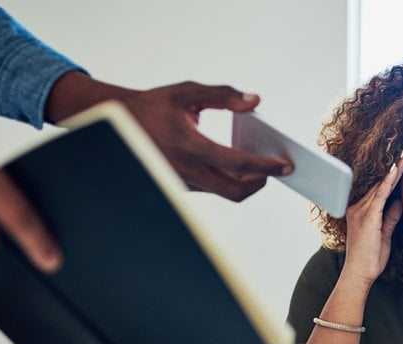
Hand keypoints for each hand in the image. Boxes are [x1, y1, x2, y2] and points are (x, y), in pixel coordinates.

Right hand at [119, 82, 293, 200]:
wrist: (118, 122)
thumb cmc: (155, 106)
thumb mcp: (187, 92)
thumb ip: (223, 95)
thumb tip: (254, 101)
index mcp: (189, 146)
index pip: (237, 164)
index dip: (265, 167)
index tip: (285, 164)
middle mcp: (186, 170)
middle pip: (236, 191)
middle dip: (261, 182)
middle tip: (277, 167)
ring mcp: (183, 183)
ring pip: (225, 192)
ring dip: (246, 181)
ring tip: (261, 163)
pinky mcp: (181, 186)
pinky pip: (213, 188)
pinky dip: (229, 179)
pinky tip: (239, 163)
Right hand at [342, 151, 402, 285]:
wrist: (359, 274)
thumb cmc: (370, 258)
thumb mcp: (384, 235)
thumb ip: (390, 217)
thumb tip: (399, 202)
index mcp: (361, 212)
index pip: (378, 189)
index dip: (391, 175)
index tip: (402, 162)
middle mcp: (358, 208)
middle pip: (379, 183)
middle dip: (393, 167)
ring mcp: (361, 212)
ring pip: (380, 185)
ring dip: (393, 170)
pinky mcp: (367, 217)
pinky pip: (380, 195)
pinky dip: (388, 182)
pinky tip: (396, 170)